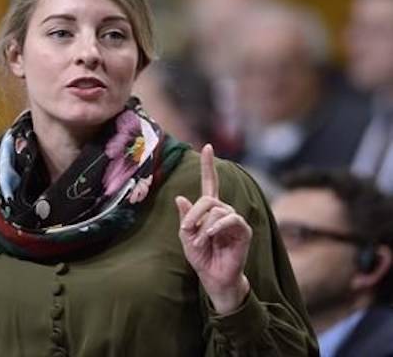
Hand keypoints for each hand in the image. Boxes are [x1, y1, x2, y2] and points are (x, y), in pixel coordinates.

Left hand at [176, 144, 251, 313]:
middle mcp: (223, 210)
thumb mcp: (186, 236)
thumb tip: (181, 198)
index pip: (210, 183)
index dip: (208, 166)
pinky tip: (210, 235)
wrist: (214, 277)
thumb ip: (185, 218)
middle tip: (187, 231)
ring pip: (217, 209)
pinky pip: (230, 219)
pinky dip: (217, 226)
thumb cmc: (201, 257)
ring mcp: (235, 219)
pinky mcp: (243, 230)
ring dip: (203, 224)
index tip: (208, 146)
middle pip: (208, 199)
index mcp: (209, 210)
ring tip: (201, 239)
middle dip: (193, 214)